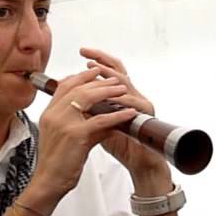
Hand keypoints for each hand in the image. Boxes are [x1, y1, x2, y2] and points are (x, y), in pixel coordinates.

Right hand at [27, 67, 137, 206]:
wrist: (47, 182)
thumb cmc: (55, 164)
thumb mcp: (63, 137)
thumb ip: (78, 123)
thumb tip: (99, 115)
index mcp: (48, 113)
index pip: (64, 86)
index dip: (80, 76)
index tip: (94, 71)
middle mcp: (53, 114)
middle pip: (77, 88)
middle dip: (98, 81)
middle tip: (113, 79)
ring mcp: (63, 123)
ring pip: (88, 98)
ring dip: (108, 92)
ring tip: (122, 89)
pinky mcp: (75, 134)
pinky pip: (101, 120)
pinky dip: (117, 115)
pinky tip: (128, 113)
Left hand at [79, 47, 170, 190]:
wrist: (139, 162)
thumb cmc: (120, 144)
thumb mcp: (97, 123)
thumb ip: (88, 109)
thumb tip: (68, 98)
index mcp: (120, 95)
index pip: (109, 71)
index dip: (97, 61)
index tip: (82, 53)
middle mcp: (132, 94)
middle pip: (118, 69)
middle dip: (101, 59)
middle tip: (86, 53)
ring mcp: (141, 102)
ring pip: (125, 81)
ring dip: (108, 74)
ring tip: (95, 68)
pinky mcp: (147, 113)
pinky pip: (132, 102)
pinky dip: (118, 98)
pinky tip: (107, 96)